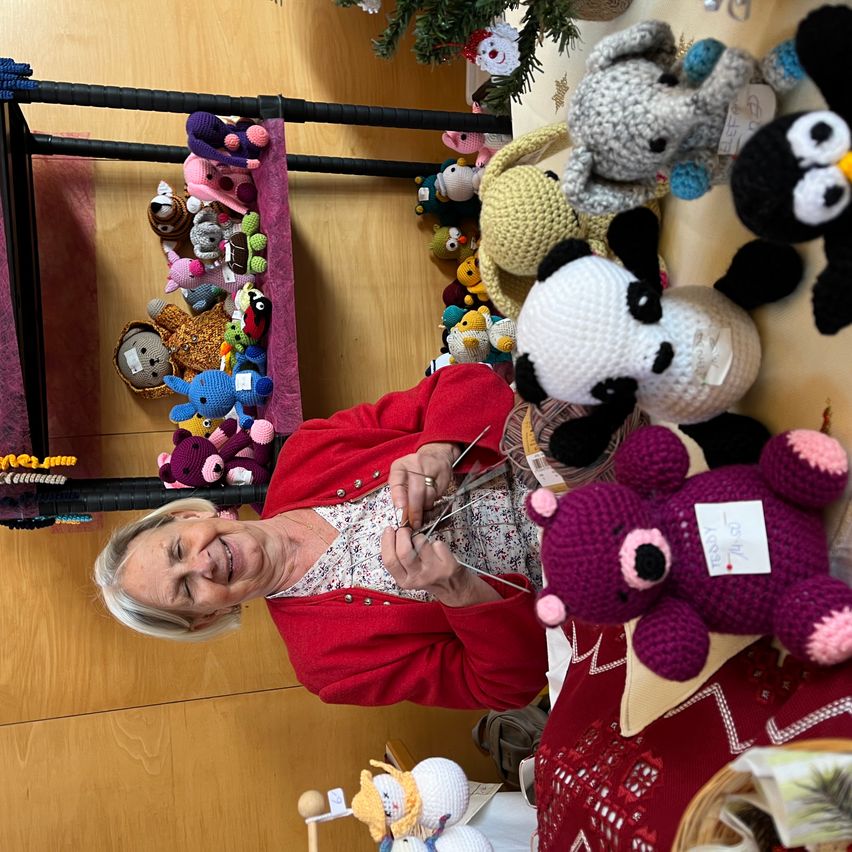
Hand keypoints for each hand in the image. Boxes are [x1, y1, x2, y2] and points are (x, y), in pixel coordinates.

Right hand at [380, 526, 499, 606]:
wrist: (453, 588)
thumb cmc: (430, 577)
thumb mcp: (409, 575)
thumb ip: (399, 559)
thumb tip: (391, 535)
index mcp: (404, 581)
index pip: (389, 560)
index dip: (387, 542)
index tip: (389, 530)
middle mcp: (418, 578)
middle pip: (404, 551)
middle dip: (402, 534)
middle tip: (405, 530)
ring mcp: (433, 572)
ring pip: (421, 544)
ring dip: (420, 537)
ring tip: (423, 542)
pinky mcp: (448, 565)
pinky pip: (437, 544)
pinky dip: (436, 543)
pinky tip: (437, 550)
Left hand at [387, 442, 459, 530]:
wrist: (436, 455)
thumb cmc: (414, 469)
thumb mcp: (401, 475)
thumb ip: (399, 492)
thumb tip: (401, 511)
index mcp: (401, 465)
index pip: (398, 480)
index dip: (398, 495)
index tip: (400, 507)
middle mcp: (416, 464)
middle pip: (416, 491)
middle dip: (415, 510)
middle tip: (413, 522)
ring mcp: (431, 469)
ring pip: (429, 495)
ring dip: (424, 507)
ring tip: (421, 511)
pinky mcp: (444, 475)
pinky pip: (438, 495)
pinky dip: (433, 502)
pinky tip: (429, 501)